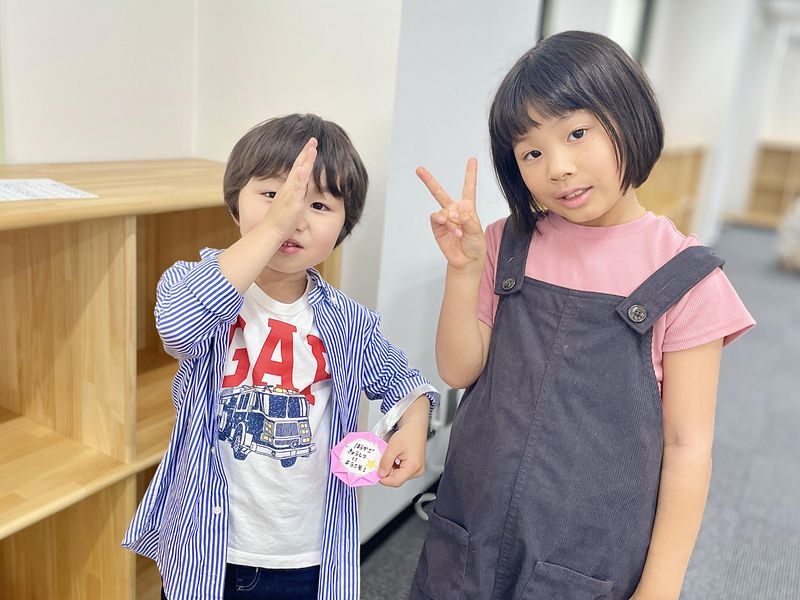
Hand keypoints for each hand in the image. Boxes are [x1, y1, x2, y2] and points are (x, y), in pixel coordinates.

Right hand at [263, 137, 317, 239]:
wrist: (270, 231)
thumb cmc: (279, 221)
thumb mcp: (289, 205)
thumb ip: (293, 198)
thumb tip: (298, 194)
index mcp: (289, 189)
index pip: (298, 170)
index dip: (304, 158)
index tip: (310, 147)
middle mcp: (289, 188)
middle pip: (298, 166)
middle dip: (306, 152)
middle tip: (313, 140)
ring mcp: (290, 193)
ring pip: (299, 173)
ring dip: (305, 160)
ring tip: (312, 148)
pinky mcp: (292, 201)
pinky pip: (297, 188)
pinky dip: (301, 177)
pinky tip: (305, 168)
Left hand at [378, 399, 428, 487]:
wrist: (416, 426)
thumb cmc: (409, 433)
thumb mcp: (393, 447)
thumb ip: (385, 462)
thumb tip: (380, 474)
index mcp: (414, 467)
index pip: (396, 482)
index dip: (384, 479)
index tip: (376, 472)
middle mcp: (417, 471)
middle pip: (397, 479)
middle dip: (386, 471)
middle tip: (381, 461)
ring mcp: (417, 469)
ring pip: (398, 476)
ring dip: (390, 468)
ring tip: (389, 456)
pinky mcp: (415, 467)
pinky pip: (401, 471)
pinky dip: (394, 466)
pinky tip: (393, 458)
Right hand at [418, 157, 485, 272]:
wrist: (467, 260)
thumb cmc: (475, 245)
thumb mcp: (477, 230)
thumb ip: (468, 219)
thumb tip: (455, 213)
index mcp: (467, 208)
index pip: (468, 188)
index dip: (470, 174)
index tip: (472, 160)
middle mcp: (454, 211)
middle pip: (440, 193)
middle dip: (429, 181)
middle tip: (419, 170)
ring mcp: (445, 219)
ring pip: (443, 211)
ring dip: (451, 220)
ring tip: (458, 232)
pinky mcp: (438, 228)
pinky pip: (436, 219)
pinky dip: (443, 222)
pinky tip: (449, 227)